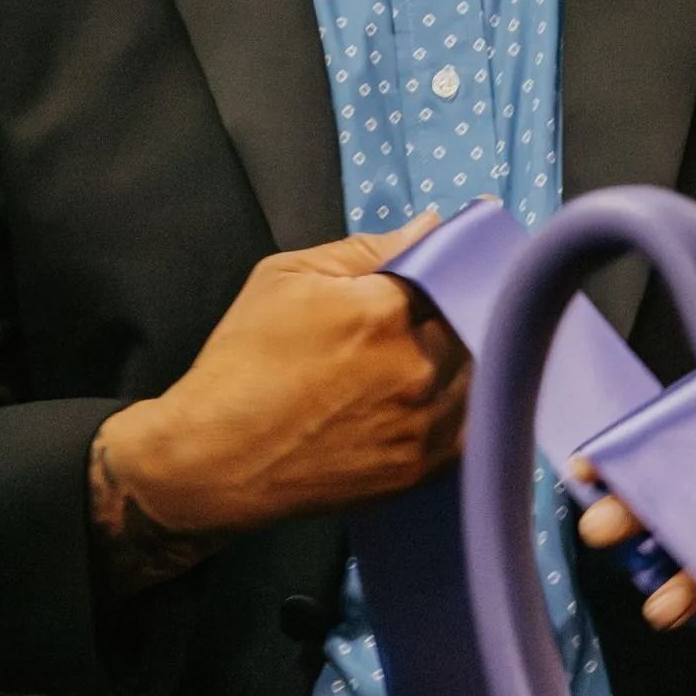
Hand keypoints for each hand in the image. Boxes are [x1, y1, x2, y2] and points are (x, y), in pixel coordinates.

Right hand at [91, 219, 469, 587]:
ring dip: (463, 357)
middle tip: (439, 304)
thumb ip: (363, 249)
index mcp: (382, 311)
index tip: (479, 233)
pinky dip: (460, 405)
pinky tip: (435, 396)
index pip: (450, 269)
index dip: (462, 252)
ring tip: (429, 353)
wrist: (216, 460)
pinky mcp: (422, 469)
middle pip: (469, 322)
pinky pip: (469, 425)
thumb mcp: (283, 278)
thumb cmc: (241, 361)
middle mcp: (415, 368)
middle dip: (457, 307)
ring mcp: (424, 424)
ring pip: (476, 375)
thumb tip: (429, 226)